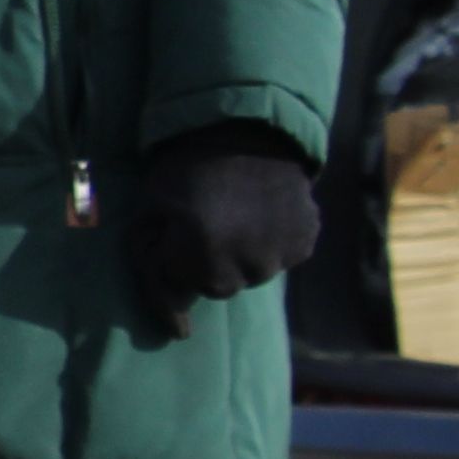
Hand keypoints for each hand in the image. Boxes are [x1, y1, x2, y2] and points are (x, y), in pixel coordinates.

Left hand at [117, 121, 319, 340]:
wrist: (246, 130)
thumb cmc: (185, 170)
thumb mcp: (152, 210)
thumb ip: (152, 261)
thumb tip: (177, 328)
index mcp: (203, 255)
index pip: (183, 289)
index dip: (173, 268)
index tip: (175, 257)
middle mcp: (249, 263)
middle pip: (221, 286)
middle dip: (205, 264)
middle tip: (203, 226)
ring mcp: (282, 254)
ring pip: (253, 274)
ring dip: (240, 255)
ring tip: (235, 218)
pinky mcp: (306, 241)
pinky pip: (282, 258)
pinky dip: (270, 243)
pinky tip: (261, 214)